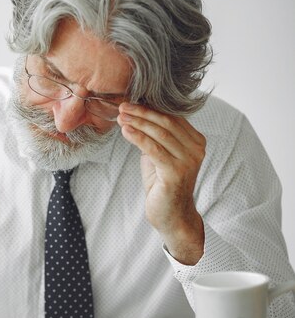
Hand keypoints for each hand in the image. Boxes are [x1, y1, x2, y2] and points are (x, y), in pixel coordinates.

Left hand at [118, 103, 205, 264]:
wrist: (171, 214)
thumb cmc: (163, 184)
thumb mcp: (160, 154)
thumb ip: (155, 136)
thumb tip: (137, 115)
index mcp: (196, 141)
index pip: (172, 117)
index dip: (150, 108)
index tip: (130, 103)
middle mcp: (196, 149)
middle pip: (166, 122)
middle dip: (142, 113)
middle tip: (123, 107)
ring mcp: (188, 161)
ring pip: (160, 134)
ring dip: (138, 123)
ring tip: (121, 117)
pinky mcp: (176, 172)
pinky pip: (154, 149)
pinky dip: (138, 138)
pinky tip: (125, 131)